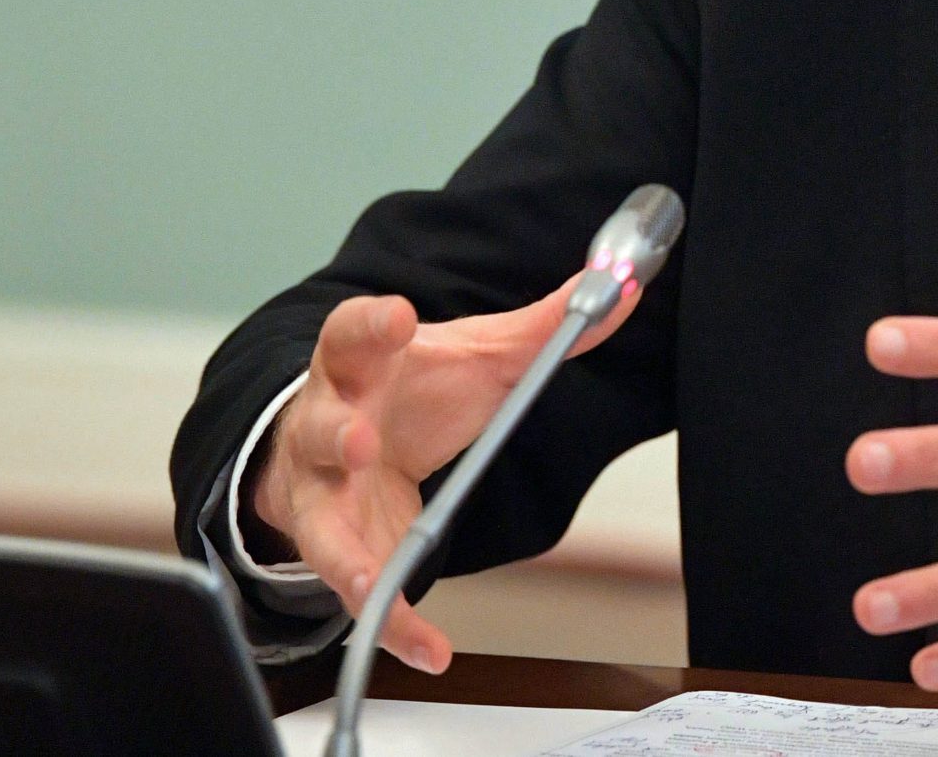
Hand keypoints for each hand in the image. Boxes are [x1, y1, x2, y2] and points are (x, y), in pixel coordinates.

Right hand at [249, 278, 639, 673]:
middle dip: (338, 434)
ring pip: (318, 519)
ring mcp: (324, 491)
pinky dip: (392, 624)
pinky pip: (360, 591)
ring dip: (340, 547)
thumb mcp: (475, 353)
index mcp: (360, 363)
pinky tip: (431, 648)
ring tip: (364, 573)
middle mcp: (327, 423)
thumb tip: (619, 289)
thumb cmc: (411, 387)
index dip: (371, 324)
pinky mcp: (336, 547)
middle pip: (322, 426)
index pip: (353, 332)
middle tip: (360, 441)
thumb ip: (543, 328)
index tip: (396, 317)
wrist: (349, 436)